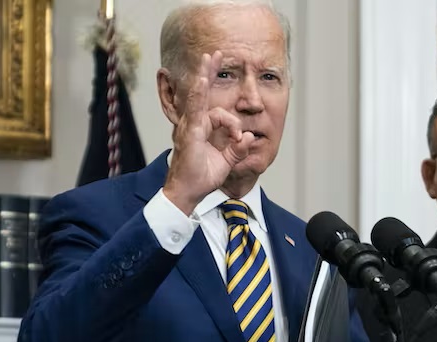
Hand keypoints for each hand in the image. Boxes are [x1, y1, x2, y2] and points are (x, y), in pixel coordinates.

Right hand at [163, 51, 254, 214]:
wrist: (188, 192)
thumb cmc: (202, 178)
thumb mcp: (226, 162)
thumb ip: (237, 149)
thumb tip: (248, 137)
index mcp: (201, 129)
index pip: (217, 111)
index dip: (232, 121)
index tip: (240, 137)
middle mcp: (193, 124)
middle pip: (201, 92)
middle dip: (208, 72)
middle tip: (214, 53)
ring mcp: (189, 126)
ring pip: (199, 96)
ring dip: (204, 75)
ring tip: (210, 57)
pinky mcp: (190, 132)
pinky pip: (195, 109)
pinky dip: (198, 93)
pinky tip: (201, 79)